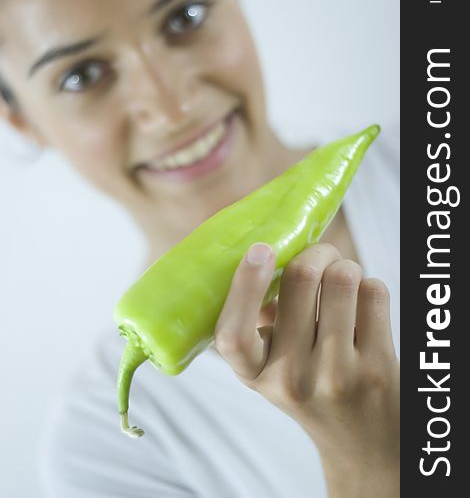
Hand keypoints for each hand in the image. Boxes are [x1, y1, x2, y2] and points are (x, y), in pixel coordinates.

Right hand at [215, 242, 399, 497]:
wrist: (363, 444)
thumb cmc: (312, 389)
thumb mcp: (273, 368)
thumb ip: (264, 322)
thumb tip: (266, 260)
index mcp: (255, 375)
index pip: (233, 335)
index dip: (245, 286)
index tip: (260, 249)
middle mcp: (291, 379)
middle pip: (301, 278)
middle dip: (317, 252)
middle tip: (322, 255)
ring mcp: (336, 374)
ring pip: (342, 278)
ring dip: (346, 266)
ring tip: (345, 280)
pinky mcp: (377, 368)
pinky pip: (373, 293)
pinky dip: (369, 286)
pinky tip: (364, 305)